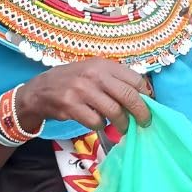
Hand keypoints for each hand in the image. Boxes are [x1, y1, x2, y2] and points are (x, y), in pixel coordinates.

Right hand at [17, 58, 151, 133]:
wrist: (41, 90)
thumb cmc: (73, 81)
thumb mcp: (94, 72)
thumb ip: (115, 80)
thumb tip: (144, 96)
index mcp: (103, 64)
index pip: (134, 79)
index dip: (146, 94)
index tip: (149, 105)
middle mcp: (94, 74)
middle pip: (128, 95)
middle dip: (141, 112)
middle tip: (145, 122)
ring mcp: (82, 90)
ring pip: (114, 111)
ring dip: (122, 123)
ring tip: (123, 127)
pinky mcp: (72, 105)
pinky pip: (96, 121)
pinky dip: (101, 125)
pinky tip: (97, 122)